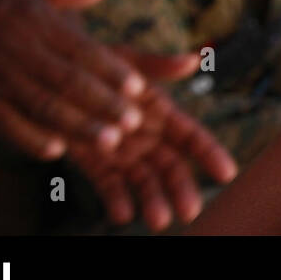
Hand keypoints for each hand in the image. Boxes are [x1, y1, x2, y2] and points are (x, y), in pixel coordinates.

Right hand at [0, 0, 147, 159]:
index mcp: (33, 17)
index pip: (81, 49)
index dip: (111, 71)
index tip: (139, 88)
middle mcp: (16, 46)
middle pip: (67, 80)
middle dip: (103, 103)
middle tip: (134, 122)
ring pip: (41, 104)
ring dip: (77, 125)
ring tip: (109, 141)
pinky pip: (3, 122)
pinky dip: (29, 137)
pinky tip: (56, 151)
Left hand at [66, 73, 237, 230]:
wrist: (52, 74)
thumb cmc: (94, 62)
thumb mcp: (126, 61)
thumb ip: (158, 65)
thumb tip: (193, 59)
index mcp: (161, 113)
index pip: (192, 138)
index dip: (211, 154)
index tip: (228, 173)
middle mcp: (146, 136)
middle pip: (171, 167)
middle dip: (182, 189)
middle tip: (190, 211)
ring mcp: (121, 152)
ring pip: (143, 181)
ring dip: (153, 200)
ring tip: (158, 220)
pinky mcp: (93, 162)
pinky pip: (108, 184)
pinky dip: (116, 199)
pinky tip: (121, 214)